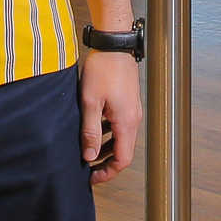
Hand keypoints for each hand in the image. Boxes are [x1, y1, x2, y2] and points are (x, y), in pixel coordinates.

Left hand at [79, 51, 141, 185]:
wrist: (114, 43)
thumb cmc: (103, 68)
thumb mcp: (90, 103)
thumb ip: (90, 132)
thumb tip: (89, 156)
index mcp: (126, 122)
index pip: (122, 159)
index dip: (107, 172)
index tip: (91, 177)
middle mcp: (133, 118)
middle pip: (123, 151)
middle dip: (105, 162)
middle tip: (87, 167)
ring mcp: (132, 109)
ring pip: (121, 138)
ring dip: (106, 147)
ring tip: (87, 150)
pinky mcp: (128, 101)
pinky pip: (120, 125)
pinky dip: (109, 133)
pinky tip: (94, 130)